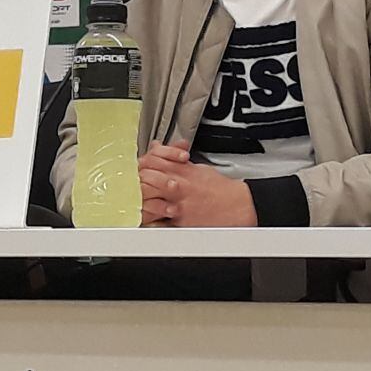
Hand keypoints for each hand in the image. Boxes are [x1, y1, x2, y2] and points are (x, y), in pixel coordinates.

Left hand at [138, 140, 257, 226]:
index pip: (152, 160)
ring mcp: (178, 204)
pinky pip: (158, 221)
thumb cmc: (220, 189)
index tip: (137, 169)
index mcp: (181, 170)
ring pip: (148, 198)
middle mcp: (178, 185)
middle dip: (136, 180)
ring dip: (139, 199)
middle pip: (146, 177)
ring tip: (133, 201)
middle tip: (131, 185)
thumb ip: (174, 159)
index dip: (141, 164)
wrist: (238, 206)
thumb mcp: (198, 167)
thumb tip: (158, 149)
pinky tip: (142, 218)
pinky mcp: (180, 221)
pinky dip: (148, 219)